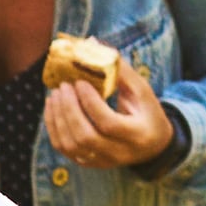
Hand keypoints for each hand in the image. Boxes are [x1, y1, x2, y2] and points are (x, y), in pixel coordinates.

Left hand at [43, 73, 180, 170]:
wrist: (153, 146)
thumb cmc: (146, 112)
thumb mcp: (141, 90)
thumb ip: (119, 69)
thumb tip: (92, 43)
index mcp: (137, 134)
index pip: (108, 123)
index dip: (90, 103)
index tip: (79, 82)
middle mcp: (120, 153)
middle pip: (86, 137)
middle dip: (69, 110)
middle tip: (63, 86)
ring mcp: (103, 161)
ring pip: (71, 145)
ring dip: (58, 118)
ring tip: (55, 94)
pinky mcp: (90, 163)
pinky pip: (64, 149)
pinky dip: (54, 128)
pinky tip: (52, 108)